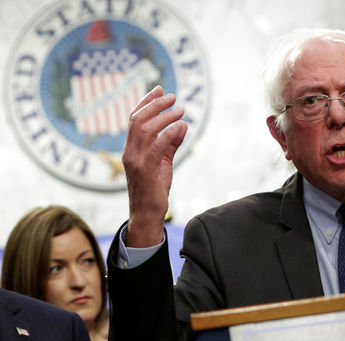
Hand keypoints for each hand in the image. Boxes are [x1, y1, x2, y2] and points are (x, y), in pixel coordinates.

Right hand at [121, 86, 186, 246]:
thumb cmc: (155, 189)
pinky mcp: (145, 171)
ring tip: (180, 110)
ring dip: (164, 117)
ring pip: (146, 130)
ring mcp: (136, 161)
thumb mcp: (164, 163)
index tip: (160, 89)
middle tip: (173, 97)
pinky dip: (168, 134)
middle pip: (138, 120)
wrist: (147, 214)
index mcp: (131, 148)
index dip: (146, 102)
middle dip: (155, 105)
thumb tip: (182, 126)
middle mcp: (130, 152)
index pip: (135, 119)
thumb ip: (170, 144)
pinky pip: (157, 147)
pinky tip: (181, 127)